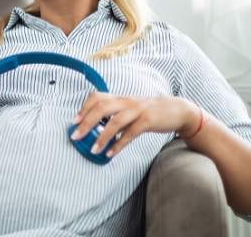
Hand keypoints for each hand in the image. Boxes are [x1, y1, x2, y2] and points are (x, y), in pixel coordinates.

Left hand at [71, 92, 199, 157]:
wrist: (177, 110)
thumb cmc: (148, 112)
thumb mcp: (128, 110)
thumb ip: (113, 116)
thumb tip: (94, 128)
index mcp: (119, 98)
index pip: (96, 97)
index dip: (83, 108)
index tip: (74, 121)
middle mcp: (126, 102)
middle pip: (101, 107)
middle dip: (86, 122)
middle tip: (76, 136)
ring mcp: (137, 110)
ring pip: (115, 121)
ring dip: (102, 137)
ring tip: (93, 149)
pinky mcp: (148, 120)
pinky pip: (131, 133)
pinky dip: (119, 144)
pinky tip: (111, 153)